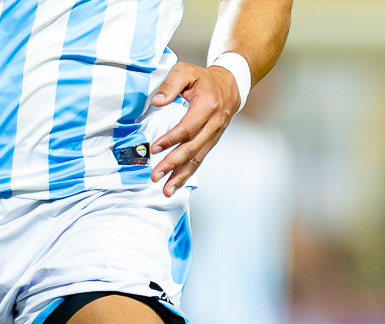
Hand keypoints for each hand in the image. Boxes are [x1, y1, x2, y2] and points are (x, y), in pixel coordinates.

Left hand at [149, 61, 243, 196]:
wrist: (230, 84)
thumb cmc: (203, 79)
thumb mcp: (186, 71)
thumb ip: (171, 84)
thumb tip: (158, 101)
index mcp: (208, 105)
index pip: (189, 127)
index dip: (171, 139)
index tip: (154, 148)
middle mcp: (214, 123)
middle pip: (192, 148)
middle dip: (172, 164)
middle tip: (155, 175)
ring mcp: (214, 135)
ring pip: (197, 158)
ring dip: (180, 176)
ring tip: (165, 190)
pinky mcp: (211, 142)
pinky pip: (199, 160)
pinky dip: (186, 174)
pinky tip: (174, 186)